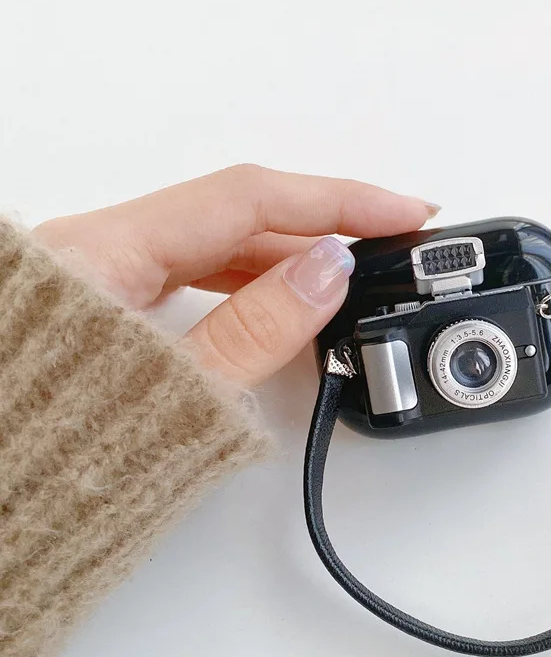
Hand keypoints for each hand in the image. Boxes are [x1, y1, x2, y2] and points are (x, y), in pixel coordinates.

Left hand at [32, 164, 437, 386]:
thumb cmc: (43, 458)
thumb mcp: (172, 394)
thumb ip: (255, 328)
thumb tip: (327, 272)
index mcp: (101, 252)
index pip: (246, 198)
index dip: (337, 200)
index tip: (402, 212)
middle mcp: (97, 251)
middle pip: (234, 214)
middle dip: (321, 224)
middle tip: (392, 242)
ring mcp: (99, 280)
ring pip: (215, 245)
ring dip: (289, 255)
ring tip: (353, 274)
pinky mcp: (106, 310)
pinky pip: (193, 275)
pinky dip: (250, 283)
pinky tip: (285, 300)